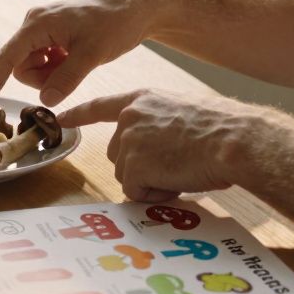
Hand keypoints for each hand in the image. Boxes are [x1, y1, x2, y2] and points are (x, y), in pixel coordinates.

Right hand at [0, 0, 161, 110]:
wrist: (136, 7)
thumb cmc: (115, 23)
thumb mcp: (92, 54)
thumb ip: (66, 79)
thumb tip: (45, 102)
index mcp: (37, 23)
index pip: (6, 59)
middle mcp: (34, 23)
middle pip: (21, 67)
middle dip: (43, 79)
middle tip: (71, 73)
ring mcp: (43, 28)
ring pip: (32, 67)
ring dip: (52, 74)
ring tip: (77, 62)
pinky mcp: (52, 34)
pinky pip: (44, 61)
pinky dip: (58, 67)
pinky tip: (77, 58)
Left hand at [57, 87, 266, 201]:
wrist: (234, 140)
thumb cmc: (222, 129)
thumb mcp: (182, 114)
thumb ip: (157, 126)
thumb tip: (155, 152)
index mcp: (142, 99)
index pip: (101, 106)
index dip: (79, 114)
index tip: (59, 117)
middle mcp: (129, 117)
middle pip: (117, 154)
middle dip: (141, 167)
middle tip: (177, 163)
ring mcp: (128, 140)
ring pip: (128, 175)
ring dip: (152, 181)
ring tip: (182, 169)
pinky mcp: (133, 164)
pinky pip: (137, 192)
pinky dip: (156, 193)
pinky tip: (177, 179)